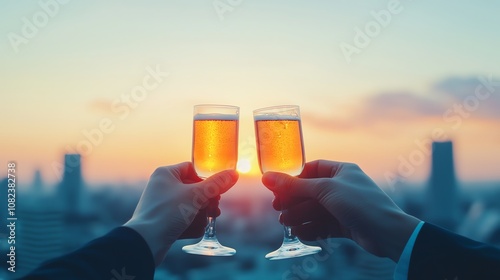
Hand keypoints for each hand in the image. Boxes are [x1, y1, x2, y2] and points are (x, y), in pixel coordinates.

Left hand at [124, 162, 237, 265]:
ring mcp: (162, 205)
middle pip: (193, 189)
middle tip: (214, 208)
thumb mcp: (196, 196)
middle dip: (206, 200)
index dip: (206, 179)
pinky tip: (194, 229)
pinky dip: (191, 223)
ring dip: (201, 213)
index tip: (216, 191)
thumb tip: (234, 174)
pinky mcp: (163, 221)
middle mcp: (162, 187)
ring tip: (208, 219)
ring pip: (190, 205)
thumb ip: (216, 185)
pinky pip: (182, 219)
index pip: (192, 169)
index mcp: (166, 174)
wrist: (145, 242)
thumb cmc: (168, 213)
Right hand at [262, 160, 419, 261]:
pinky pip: (323, 225)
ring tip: (285, 223)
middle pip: (310, 192)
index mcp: (341, 171)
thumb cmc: (360, 203)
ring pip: (315, 210)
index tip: (277, 189)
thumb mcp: (324, 190)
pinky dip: (310, 228)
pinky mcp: (346, 224)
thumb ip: (294, 185)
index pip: (311, 170)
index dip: (293, 179)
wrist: (388, 233)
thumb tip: (267, 177)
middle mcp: (343, 187)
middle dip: (294, 201)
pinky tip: (299, 233)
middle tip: (278, 208)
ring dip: (299, 216)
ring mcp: (344, 206)